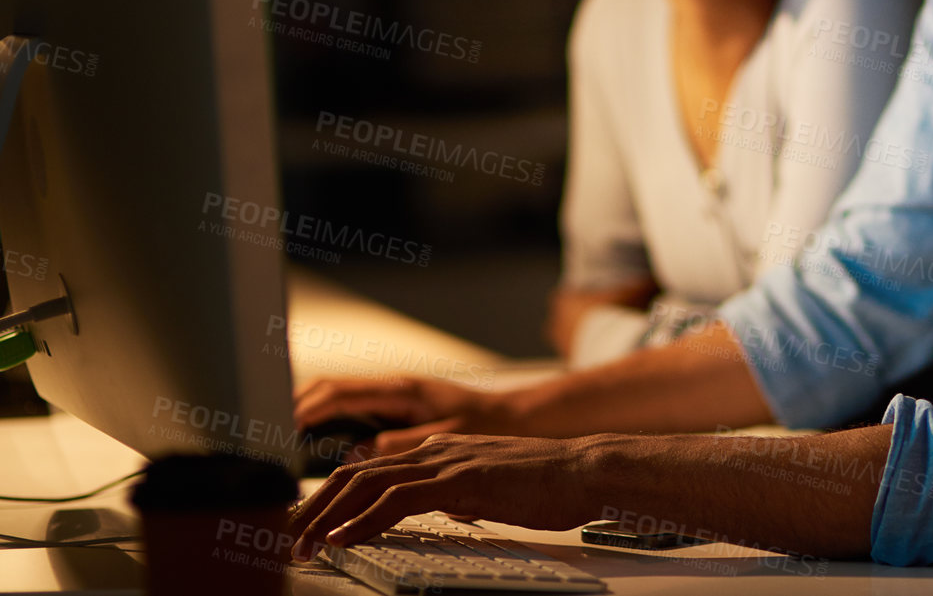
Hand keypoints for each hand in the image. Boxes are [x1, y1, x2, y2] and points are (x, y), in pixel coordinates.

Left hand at [289, 433, 592, 560]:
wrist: (584, 471)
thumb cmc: (544, 484)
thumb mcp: (486, 489)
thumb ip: (455, 494)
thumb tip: (435, 511)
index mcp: (439, 452)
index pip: (368, 470)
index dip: (328, 497)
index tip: (304, 525)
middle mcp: (435, 451)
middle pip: (355, 473)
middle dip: (313, 507)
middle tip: (285, 539)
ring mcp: (447, 462)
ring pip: (367, 484)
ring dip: (327, 517)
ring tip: (302, 545)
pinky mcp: (461, 480)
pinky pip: (399, 500)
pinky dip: (364, 520)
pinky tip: (343, 538)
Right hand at [294, 376, 522, 456]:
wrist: (511, 415)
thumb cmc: (484, 424)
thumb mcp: (444, 438)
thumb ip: (401, 444)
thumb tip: (360, 453)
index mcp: (401, 390)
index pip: (341, 393)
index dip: (309, 409)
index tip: (284, 428)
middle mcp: (392, 388)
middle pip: (331, 389)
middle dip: (299, 407)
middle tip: (272, 435)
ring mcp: (392, 395)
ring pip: (340, 397)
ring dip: (312, 411)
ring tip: (284, 440)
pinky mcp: (395, 406)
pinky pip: (354, 408)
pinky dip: (330, 418)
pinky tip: (320, 442)